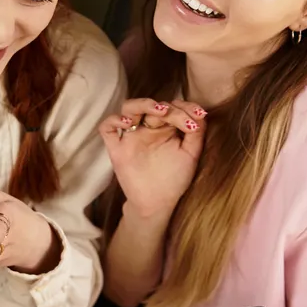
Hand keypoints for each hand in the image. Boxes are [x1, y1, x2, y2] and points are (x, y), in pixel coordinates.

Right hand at [99, 98, 205, 219]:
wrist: (157, 203)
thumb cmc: (174, 179)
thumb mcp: (191, 154)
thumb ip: (196, 134)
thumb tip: (200, 113)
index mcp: (164, 128)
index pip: (171, 107)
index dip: (184, 107)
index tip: (197, 116)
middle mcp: (146, 129)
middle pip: (151, 105)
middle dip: (167, 107)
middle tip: (177, 115)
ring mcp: (130, 137)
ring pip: (128, 108)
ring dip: (142, 104)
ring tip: (158, 110)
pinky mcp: (117, 150)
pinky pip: (106, 129)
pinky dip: (113, 121)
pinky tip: (126, 123)